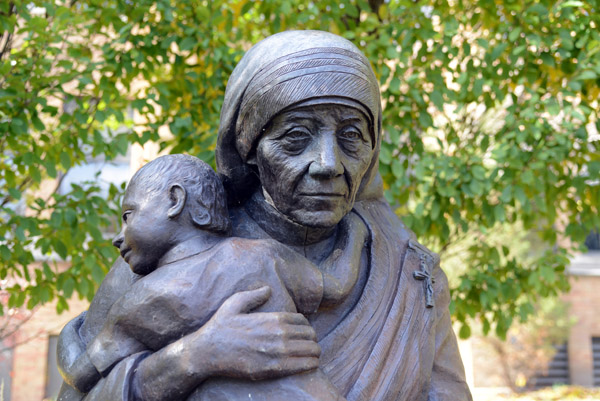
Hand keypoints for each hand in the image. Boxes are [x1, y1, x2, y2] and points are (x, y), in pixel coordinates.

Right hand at [199, 286, 320, 379]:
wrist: (208, 352)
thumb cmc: (220, 326)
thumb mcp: (234, 303)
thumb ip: (254, 295)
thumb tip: (268, 289)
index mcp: (273, 318)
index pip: (302, 321)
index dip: (305, 326)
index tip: (302, 331)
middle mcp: (279, 334)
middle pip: (310, 335)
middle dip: (312, 339)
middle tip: (308, 343)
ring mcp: (278, 353)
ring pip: (311, 350)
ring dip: (314, 352)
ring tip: (311, 354)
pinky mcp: (274, 369)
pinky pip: (304, 366)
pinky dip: (311, 364)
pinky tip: (310, 364)